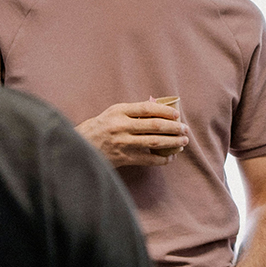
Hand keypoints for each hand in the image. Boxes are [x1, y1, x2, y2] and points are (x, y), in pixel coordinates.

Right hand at [75, 99, 189, 167]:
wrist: (80, 146)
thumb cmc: (100, 127)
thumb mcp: (113, 113)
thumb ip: (133, 111)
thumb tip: (160, 107)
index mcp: (119, 111)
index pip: (148, 108)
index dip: (165, 111)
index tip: (177, 115)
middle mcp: (121, 126)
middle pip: (155, 126)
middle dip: (174, 128)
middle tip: (185, 129)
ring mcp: (122, 142)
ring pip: (154, 142)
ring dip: (172, 143)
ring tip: (183, 142)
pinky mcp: (123, 158)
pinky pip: (148, 159)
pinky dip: (162, 159)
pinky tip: (170, 158)